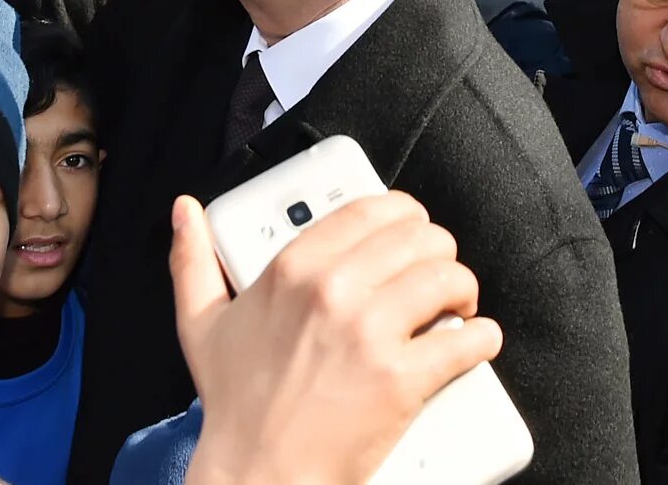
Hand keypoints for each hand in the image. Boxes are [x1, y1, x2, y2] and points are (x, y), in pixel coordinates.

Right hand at [171, 192, 499, 484]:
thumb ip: (192, 260)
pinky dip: (481, 338)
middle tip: (433, 277)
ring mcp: (370, 334)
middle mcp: (333, 290)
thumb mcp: (201, 324)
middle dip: (436, 253)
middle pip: (420, 237)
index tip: (409, 232)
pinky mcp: (401, 380)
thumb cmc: (236, 408)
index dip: (403, 215)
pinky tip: (474, 342)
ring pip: (448, 277)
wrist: (257, 477)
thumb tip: (185, 212)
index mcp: (292, 269)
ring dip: (462, 290)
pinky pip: (467, 340)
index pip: (371, 210)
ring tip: (455, 309)